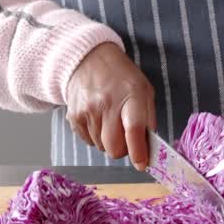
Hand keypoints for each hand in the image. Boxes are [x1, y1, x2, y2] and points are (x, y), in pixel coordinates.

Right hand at [66, 43, 156, 169]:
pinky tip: (98, 119)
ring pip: (101, 147)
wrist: (88, 60)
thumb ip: (148, 118)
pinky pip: (88, 142)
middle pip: (114, 147)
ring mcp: (87, 111)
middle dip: (122, 150)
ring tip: (110, 121)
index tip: (142, 164)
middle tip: (126, 140)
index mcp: (131, 95)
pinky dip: (95, 137)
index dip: (138, 151)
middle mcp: (107, 104)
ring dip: (108, 142)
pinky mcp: (74, 117)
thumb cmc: (121, 77)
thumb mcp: (144, 89)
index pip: (134, 129)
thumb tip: (148, 147)